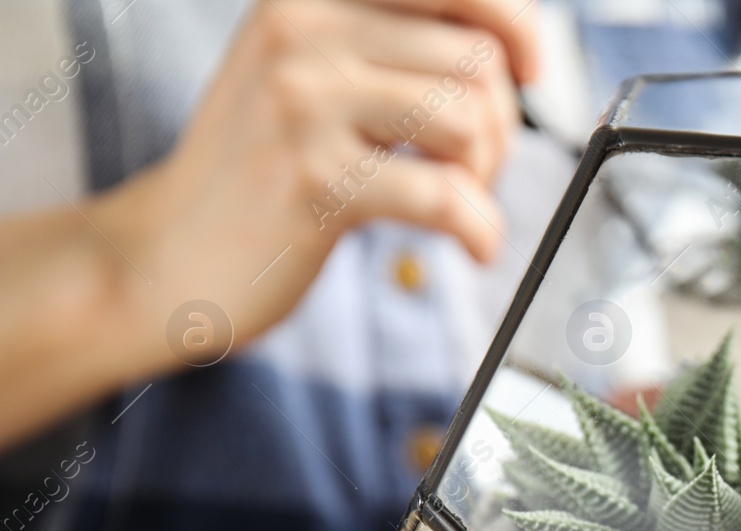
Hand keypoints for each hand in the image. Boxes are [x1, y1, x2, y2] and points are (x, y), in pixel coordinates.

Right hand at [96, 0, 538, 362]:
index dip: (516, 21)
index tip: (532, 67)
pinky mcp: (312, 179)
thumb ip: (391, 45)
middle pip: (476, 58)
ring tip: (459, 201)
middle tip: (475, 168)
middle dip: (502, 123)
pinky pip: (444, 194)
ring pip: (468, 118)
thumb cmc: (263, 171)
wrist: (166, 254)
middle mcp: (301, 29)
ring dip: (486, 174)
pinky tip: (473, 245)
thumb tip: (513, 43)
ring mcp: (302, 101)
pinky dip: (479, 228)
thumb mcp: (312, 75)